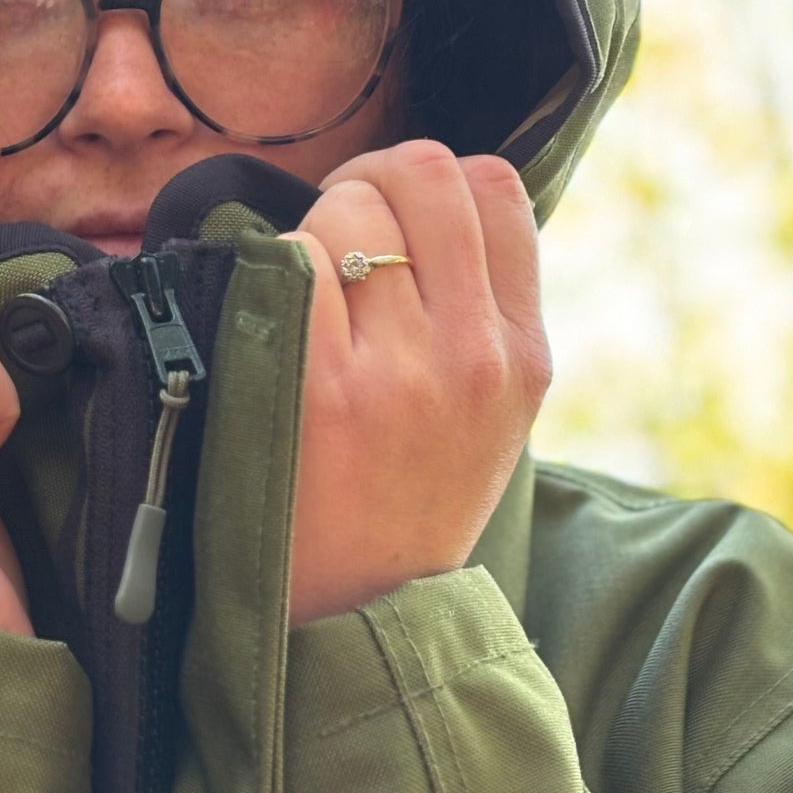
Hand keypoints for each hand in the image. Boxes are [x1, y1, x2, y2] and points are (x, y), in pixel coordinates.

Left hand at [285, 139, 551, 626]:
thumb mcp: (489, 416)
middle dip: (364, 183)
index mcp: (522, 355)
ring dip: (312, 232)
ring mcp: (401, 368)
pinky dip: (270, 272)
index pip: (495, 187)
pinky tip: (272, 324)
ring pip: (350, 208)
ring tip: (305, 294)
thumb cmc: (406, 505)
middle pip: (422, 173)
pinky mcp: (323, 385)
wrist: (359, 619)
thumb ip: (477, 313)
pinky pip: (291, 259)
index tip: (392, 213)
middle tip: (333, 229)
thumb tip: (420, 207)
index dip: (432, 180)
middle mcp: (474, 353)